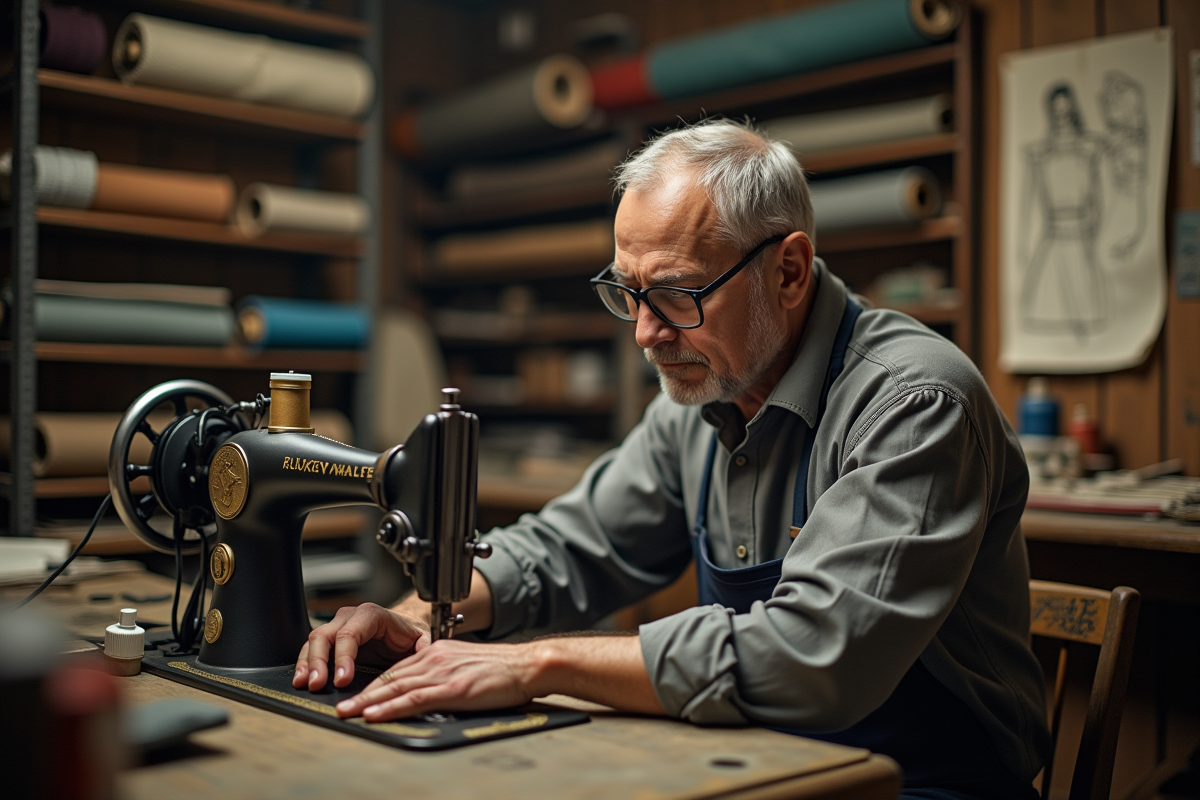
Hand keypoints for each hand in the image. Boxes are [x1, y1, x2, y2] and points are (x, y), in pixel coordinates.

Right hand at [293, 603, 429, 691]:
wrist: (405, 630)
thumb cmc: (410, 635)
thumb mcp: (422, 639)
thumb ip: (423, 645)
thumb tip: (425, 651)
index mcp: (372, 615)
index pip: (350, 633)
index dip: (343, 657)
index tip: (342, 679)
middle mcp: (350, 617)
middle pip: (325, 635)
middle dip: (319, 661)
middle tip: (318, 684)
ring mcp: (338, 627)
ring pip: (314, 641)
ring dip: (307, 663)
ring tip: (304, 684)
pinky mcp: (331, 640)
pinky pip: (312, 649)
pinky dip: (305, 664)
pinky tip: (302, 680)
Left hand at [334, 639, 538, 721]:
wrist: (527, 664)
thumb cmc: (504, 669)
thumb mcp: (466, 665)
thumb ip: (444, 675)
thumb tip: (428, 693)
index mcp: (437, 652)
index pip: (397, 669)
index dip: (374, 684)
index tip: (358, 695)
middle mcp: (435, 658)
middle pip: (390, 677)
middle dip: (362, 693)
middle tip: (340, 705)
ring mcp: (442, 672)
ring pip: (396, 687)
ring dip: (368, 701)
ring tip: (348, 712)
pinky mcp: (452, 688)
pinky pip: (414, 698)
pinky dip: (391, 707)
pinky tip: (376, 713)